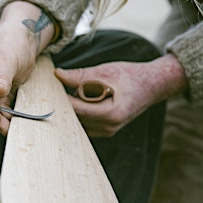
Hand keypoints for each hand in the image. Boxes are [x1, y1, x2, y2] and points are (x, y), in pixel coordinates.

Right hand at [0, 1, 55, 135]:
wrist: (25, 39)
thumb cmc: (10, 42)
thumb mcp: (5, 58)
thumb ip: (0, 76)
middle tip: (3, 124)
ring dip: (0, 122)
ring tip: (11, 129)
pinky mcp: (2, 97)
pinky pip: (3, 111)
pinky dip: (8, 119)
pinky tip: (16, 124)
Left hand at [55, 54, 186, 136]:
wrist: (153, 85)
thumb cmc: (131, 76)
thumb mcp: (105, 71)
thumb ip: (80, 75)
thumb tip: (57, 74)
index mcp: (111, 114)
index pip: (77, 109)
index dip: (61, 98)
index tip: (49, 89)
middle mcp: (109, 127)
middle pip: (76, 117)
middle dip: (67, 102)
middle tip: (57, 88)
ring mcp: (107, 131)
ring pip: (79, 121)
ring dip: (75, 107)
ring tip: (76, 90)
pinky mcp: (105, 130)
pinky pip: (85, 122)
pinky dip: (81, 111)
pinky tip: (82, 98)